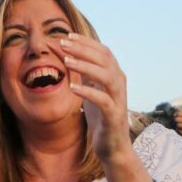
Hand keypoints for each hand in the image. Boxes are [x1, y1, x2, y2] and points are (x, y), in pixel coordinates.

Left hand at [60, 33, 133, 161]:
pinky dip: (88, 91)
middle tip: (62, 44)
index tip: (67, 35)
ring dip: (85, 66)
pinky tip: (72, 86)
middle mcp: (120, 84)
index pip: (103, 51)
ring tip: (66, 61)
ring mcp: (119, 99)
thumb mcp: (91, 88)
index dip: (86, 42)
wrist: (113, 145)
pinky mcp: (114, 116)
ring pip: (106, 76)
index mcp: (115, 75)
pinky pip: (103, 100)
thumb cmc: (101, 115)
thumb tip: (67, 51)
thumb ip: (84, 71)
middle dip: (83, 49)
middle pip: (104, 59)